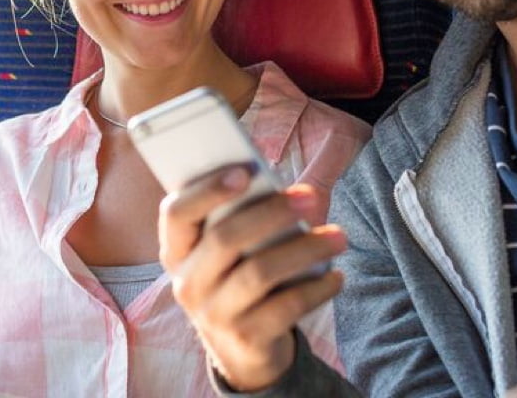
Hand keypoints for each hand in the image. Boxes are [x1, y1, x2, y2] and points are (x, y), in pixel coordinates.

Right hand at [159, 165, 347, 391]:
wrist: (242, 346)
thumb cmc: (241, 274)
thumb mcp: (233, 245)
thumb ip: (250, 209)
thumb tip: (299, 186)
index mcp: (178, 249)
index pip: (177, 213)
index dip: (207, 190)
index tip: (245, 170)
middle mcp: (188, 283)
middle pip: (224, 238)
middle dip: (272, 213)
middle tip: (311, 198)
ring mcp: (214, 314)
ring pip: (259, 272)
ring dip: (305, 249)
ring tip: (339, 236)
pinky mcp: (246, 337)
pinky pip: (286, 307)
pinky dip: (317, 288)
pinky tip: (336, 275)